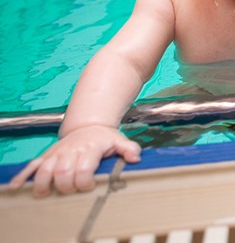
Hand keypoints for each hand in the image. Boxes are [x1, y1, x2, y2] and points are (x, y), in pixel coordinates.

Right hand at [8, 125, 140, 197]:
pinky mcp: (47, 154)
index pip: (83, 169)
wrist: (90, 124)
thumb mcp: (120, 140)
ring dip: (42, 183)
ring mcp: (57, 152)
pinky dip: (23, 176)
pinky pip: (32, 164)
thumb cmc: (105, 138)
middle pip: (62, 172)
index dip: (84, 182)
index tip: (88, 187)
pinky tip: (17, 187)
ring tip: (45, 193)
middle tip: (70, 190)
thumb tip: (135, 157)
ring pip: (44, 169)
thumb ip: (129, 148)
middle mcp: (71, 150)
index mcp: (90, 148)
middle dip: (64, 186)